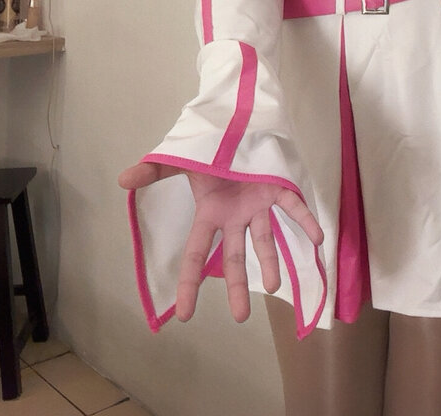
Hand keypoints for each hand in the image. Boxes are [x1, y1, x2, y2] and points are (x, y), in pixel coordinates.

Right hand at [119, 162, 323, 321]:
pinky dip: (305, 221)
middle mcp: (235, 216)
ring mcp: (257, 204)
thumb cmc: (208, 148)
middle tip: (241, 316)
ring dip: (269, 261)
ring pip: (264, 238)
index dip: (190, 284)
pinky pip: (293, 206)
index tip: (185, 315)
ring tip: (273, 286)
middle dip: (235, 285)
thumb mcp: (179, 159)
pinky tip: (318, 239)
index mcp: (210, 212)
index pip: (196, 254)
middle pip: (233, 256)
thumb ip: (153, 171)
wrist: (236, 125)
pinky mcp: (277, 188)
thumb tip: (122, 179)